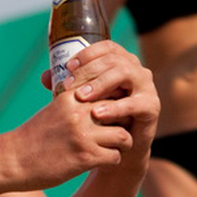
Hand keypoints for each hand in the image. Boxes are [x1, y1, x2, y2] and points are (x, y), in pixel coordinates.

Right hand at [14, 83, 132, 186]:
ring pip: (123, 135)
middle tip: (118, 130)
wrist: (13, 160)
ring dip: (120, 144)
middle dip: (123, 120)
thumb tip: (94, 99)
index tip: (114, 111)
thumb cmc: (32, 138)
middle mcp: (80, 112)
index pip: (108, 88)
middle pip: (120, 109)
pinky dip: (112, 160)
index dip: (116, 100)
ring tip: (112, 147)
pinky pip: (115, 156)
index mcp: (71, 96)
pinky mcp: (85, 157)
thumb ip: (74, 104)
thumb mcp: (53, 110)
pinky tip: (102, 161)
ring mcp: (84, 135)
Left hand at [67, 40, 159, 156]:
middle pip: (114, 59)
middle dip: (89, 70)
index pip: (106, 47)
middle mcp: (137, 70)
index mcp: (121, 62)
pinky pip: (135, 103)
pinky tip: (98, 114)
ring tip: (82, 97)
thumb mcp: (82, 101)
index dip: (87, 53)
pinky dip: (115, 108)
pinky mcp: (152, 107)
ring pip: (125, 74)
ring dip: (101, 84)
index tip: (67, 67)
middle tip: (69, 85)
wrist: (119, 149)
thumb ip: (67, 87)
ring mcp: (147, 87)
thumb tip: (44, 76)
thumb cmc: (99, 120)